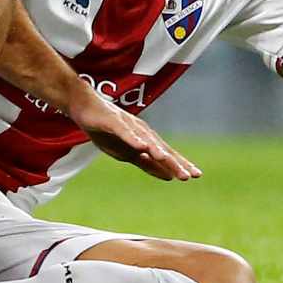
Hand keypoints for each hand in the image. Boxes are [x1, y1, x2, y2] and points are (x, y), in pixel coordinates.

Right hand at [68, 88, 199, 181]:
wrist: (85, 107)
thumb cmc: (106, 130)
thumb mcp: (127, 153)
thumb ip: (147, 163)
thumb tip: (168, 175)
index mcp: (145, 141)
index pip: (166, 155)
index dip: (180, 164)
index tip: (196, 175)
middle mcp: (141, 132)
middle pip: (160, 149)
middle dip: (174, 162)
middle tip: (190, 175)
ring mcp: (128, 126)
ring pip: (145, 141)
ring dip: (157, 151)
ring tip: (167, 160)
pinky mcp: (113, 121)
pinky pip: (125, 132)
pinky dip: (133, 139)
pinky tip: (142, 146)